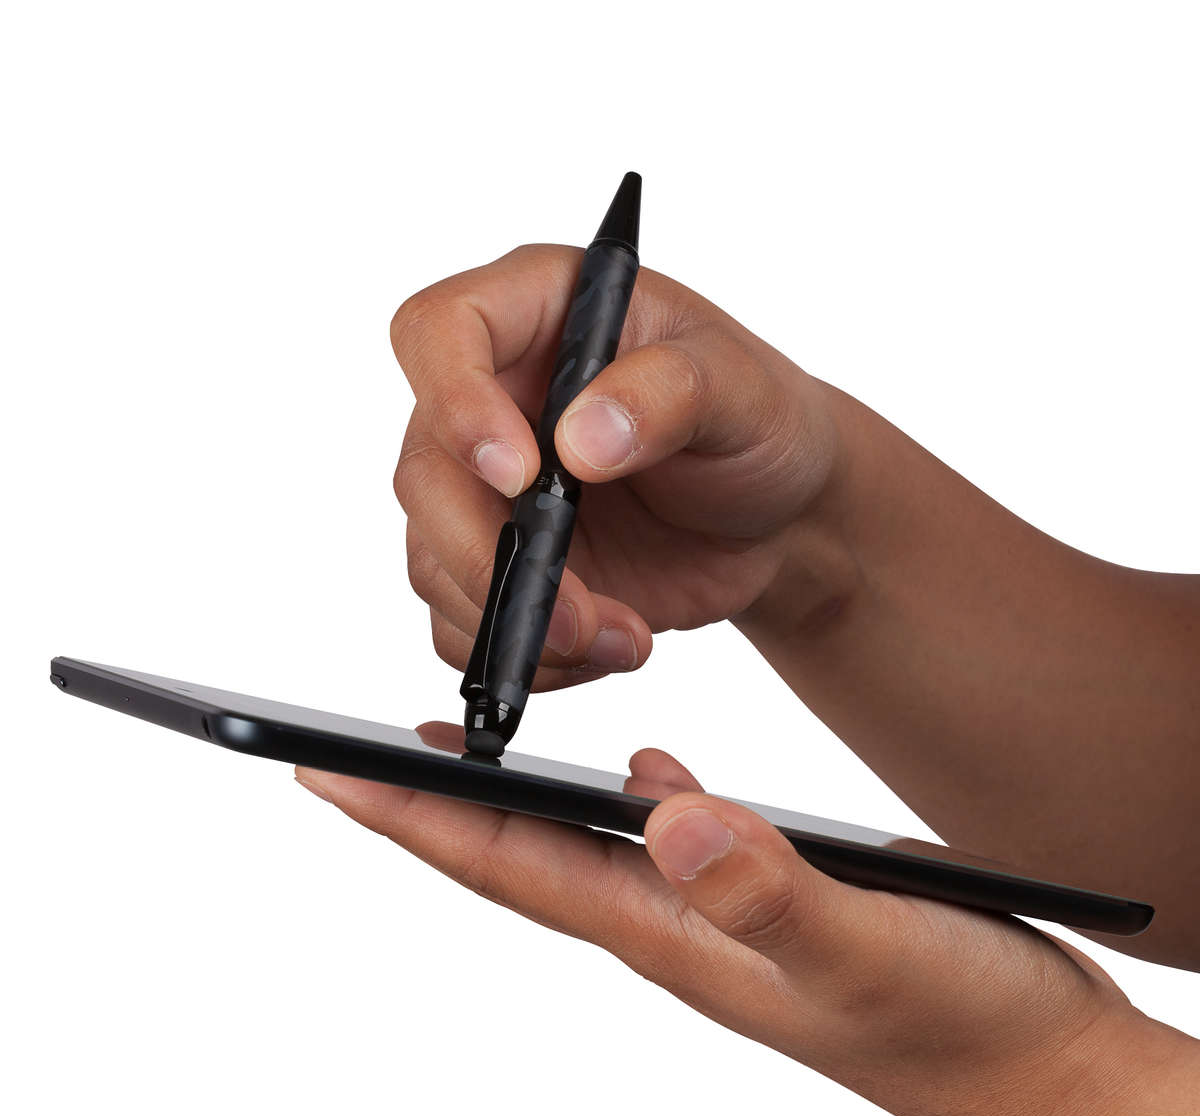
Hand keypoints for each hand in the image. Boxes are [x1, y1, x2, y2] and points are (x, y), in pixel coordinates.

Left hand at [297, 742, 1199, 1115]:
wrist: (1041, 1069)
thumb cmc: (961, 1026)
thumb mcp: (868, 951)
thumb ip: (769, 892)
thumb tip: (663, 815)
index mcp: (672, 935)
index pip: (512, 863)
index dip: (414, 816)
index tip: (324, 770)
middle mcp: (676, 925)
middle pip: (521, 853)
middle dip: (430, 803)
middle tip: (351, 751)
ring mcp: (718, 913)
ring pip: (586, 843)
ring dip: (518, 797)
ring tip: (466, 747)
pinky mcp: (765, 896)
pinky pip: (671, 838)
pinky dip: (634, 796)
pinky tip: (639, 769)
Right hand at [392, 245, 847, 689]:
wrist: (776, 513)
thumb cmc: (757, 421)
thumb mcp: (742, 388)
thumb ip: (671, 394)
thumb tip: (582, 438)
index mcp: (539, 316)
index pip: (439, 330)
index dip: (455, 402)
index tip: (522, 474)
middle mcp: (494, 402)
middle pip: (423, 474)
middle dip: (488, 556)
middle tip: (574, 608)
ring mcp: (490, 492)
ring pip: (434, 562)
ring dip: (518, 619)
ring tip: (619, 634)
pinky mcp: (504, 566)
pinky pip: (467, 625)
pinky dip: (528, 655)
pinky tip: (604, 644)